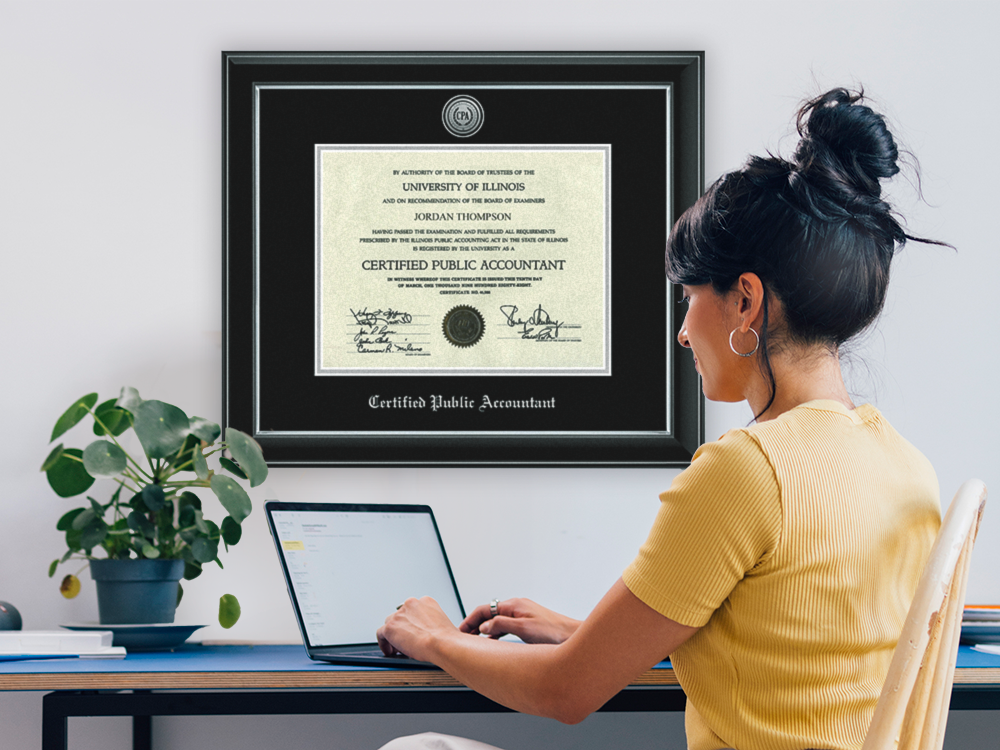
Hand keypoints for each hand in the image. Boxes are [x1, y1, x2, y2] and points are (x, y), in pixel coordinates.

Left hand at [377, 596, 457, 661]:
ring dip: (393, 635)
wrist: (442, 643)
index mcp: (426, 601)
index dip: (411, 623)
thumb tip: (430, 634)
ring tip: (397, 648)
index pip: (413, 610)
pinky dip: (384, 643)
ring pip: (390, 623)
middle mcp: (411, 604)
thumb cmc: (446, 638)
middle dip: (402, 628)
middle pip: (400, 616)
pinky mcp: (390, 627)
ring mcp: (399, 614)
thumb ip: (433, 623)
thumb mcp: (443, 623)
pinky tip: (389, 651)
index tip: (413, 633)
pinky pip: (381, 634)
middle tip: (405, 641)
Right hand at [459, 598, 580, 643]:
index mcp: (514, 605)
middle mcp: (516, 607)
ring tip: (473, 642)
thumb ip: (501, 625)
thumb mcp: (523, 629)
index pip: (485, 609)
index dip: (470, 620)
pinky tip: (492, 644)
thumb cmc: (552, 631)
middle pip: (489, 614)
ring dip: (484, 630)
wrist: (571, 636)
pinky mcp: (526, 624)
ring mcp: (521, 615)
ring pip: (496, 621)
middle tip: (463, 637)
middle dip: (474, 625)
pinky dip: (495, 634)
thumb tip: (483, 626)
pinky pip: (505, 627)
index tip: (460, 630)